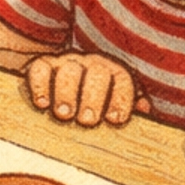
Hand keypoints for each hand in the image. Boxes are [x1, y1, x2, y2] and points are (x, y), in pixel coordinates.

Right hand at [26, 52, 145, 127]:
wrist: (59, 81)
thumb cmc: (92, 102)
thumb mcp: (111, 103)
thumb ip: (126, 106)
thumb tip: (144, 108)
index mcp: (112, 73)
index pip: (122, 81)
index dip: (121, 99)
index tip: (115, 120)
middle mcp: (91, 65)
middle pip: (97, 75)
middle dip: (93, 98)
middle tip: (87, 120)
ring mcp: (67, 63)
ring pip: (69, 72)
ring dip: (67, 94)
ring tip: (64, 115)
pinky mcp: (43, 65)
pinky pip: (40, 69)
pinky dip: (40, 85)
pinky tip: (42, 104)